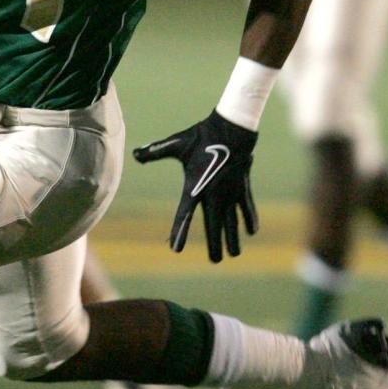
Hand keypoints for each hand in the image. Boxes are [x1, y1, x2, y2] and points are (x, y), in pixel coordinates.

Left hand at [133, 110, 258, 262]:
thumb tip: (135, 154)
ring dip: (233, 238)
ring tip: (233, 254)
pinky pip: (247, 207)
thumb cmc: (201, 136)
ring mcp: (230, 191)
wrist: (230, 128)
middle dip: (214, 244)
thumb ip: (156, 151)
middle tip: (214, 261)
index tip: (176, 249)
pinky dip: (250, 219)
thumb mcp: (176, 144)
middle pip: (214, 224)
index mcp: (195, 186)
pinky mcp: (242, 186)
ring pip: (232, 220)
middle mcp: (213, 193)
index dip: (180, 231)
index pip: (185, 213)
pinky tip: (252, 232)